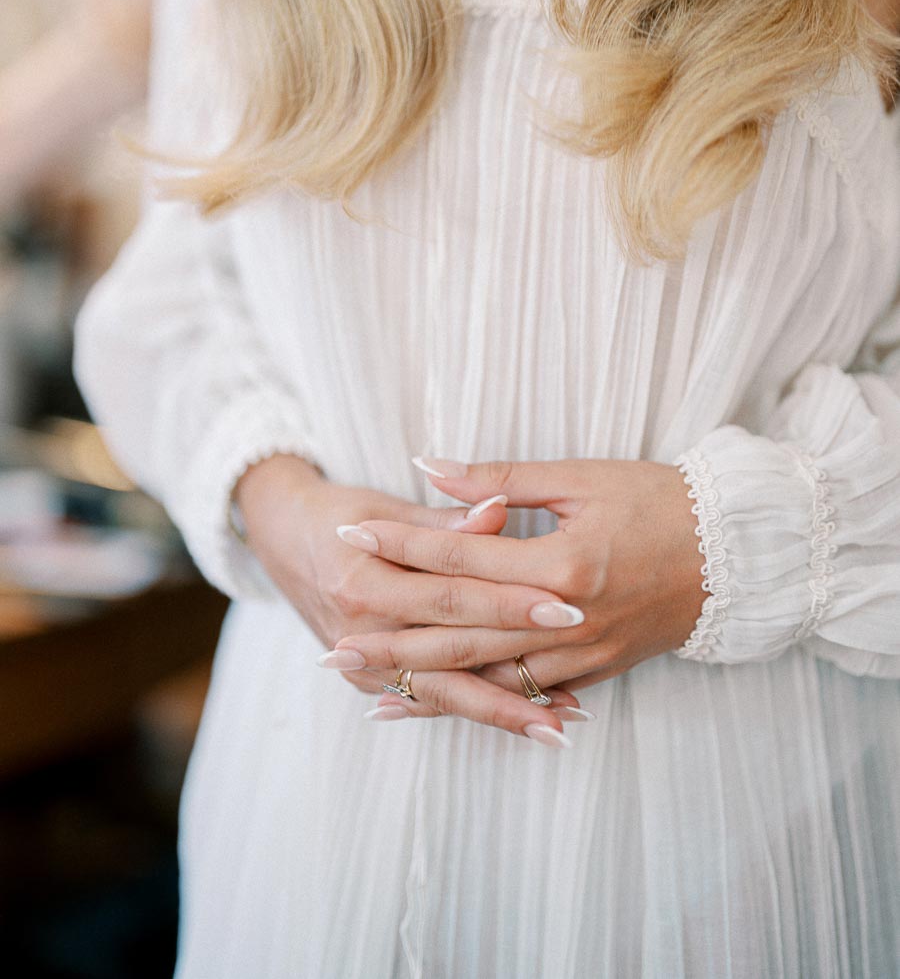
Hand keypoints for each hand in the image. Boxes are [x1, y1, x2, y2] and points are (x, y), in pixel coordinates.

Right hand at [234, 455, 587, 742]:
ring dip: (503, 711)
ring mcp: (363, 664)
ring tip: (561, 728)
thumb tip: (501, 512)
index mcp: (365, 578)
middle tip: (578, 687)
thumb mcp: (384, 506)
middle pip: (453, 652)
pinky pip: (431, 702)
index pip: (451, 592)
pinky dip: (476, 712)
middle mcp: (361, 629)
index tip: (566, 604)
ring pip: (445, 693)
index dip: (509, 599)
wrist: (282, 536)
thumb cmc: (341, 512)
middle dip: (517, 670)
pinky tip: (526, 721)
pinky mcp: (370, 682)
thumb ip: (445, 521)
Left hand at [329, 456, 704, 725]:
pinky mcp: (592, 672)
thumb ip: (499, 478)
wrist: (737, 554)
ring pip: (485, 675)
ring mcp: (580, 654)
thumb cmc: (661, 501)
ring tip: (364, 686)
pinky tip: (433, 708)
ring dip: (421, 682)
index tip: (347, 534)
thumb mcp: (582, 477)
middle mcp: (566, 619)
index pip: (460, 557)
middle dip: (391, 638)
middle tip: (330, 643)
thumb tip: (429, 467)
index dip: (399, 544)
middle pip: (460, 631)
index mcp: (561, 562)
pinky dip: (474, 705)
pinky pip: (521, 695)